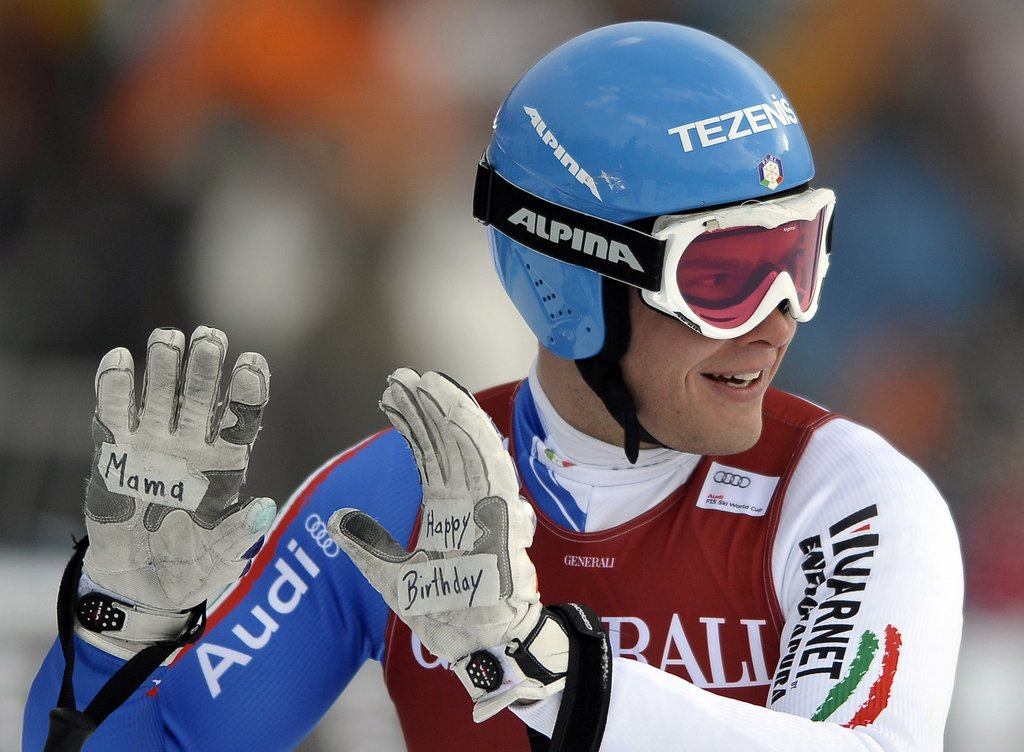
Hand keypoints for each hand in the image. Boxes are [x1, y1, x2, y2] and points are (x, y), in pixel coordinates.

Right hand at [80, 326, 275, 650]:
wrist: (140, 585)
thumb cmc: (192, 568)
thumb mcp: (219, 560)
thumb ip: (238, 536)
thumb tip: (263, 509)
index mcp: (226, 464)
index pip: (242, 417)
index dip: (248, 389)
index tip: (251, 362)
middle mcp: (193, 446)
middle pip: (203, 396)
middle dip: (207, 364)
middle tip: (210, 337)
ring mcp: (154, 446)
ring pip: (162, 394)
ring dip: (165, 365)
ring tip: (168, 337)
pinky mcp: (115, 455)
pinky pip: (115, 414)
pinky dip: (115, 387)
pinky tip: (119, 359)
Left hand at [328, 369, 566, 719]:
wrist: (478, 644)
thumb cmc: (447, 613)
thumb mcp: (392, 576)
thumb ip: (369, 544)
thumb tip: (337, 518)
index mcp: (448, 511)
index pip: (430, 455)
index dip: (412, 425)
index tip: (391, 398)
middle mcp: (468, 501)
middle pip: (446, 442)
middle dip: (425, 407)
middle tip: (401, 377)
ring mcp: (486, 504)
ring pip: (467, 444)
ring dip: (446, 410)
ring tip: (422, 380)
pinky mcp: (500, 512)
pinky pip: (487, 464)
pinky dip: (472, 434)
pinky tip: (452, 408)